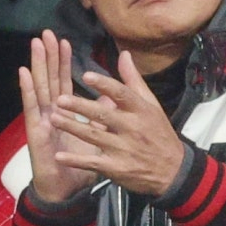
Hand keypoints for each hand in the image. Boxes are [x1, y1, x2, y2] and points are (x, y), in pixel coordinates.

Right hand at [19, 29, 110, 201]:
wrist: (67, 192)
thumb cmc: (78, 167)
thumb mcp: (97, 139)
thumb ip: (101, 117)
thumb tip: (112, 99)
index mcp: (66, 114)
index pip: (64, 83)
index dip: (64, 63)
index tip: (66, 42)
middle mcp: (51, 114)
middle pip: (50, 80)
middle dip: (49, 57)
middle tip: (47, 33)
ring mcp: (42, 121)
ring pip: (39, 88)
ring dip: (37, 65)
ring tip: (36, 44)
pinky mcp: (36, 132)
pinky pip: (31, 109)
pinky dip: (27, 90)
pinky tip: (24, 73)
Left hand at [49, 50, 185, 196]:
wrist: (173, 171)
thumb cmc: (159, 134)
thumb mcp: (152, 105)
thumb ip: (134, 80)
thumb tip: (124, 54)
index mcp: (140, 110)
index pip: (121, 94)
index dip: (104, 84)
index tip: (86, 76)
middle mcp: (132, 128)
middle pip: (103, 115)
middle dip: (81, 107)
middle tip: (59, 99)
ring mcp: (123, 150)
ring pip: (94, 136)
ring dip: (72, 127)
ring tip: (52, 118)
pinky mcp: (116, 168)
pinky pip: (93, 163)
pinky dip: (76, 160)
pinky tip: (59, 156)